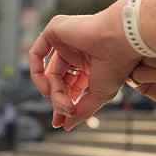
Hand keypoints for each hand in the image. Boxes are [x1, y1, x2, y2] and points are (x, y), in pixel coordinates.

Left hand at [29, 0, 139, 130]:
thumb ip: (82, 110)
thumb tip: (66, 126)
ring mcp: (67, 40)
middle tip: (63, 114)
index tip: (63, 123)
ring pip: (50, 72)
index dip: (66, 104)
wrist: (120, 39)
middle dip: (58, 100)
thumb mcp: (100, 94)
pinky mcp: (56, 30)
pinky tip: (47, 87)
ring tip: (59, 100)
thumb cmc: (116, 64)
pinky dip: (36, 73)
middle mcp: (78, 51)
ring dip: (52, 91)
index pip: (72, 86)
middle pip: (60, 82)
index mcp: (92, 64)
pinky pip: (37, 54)